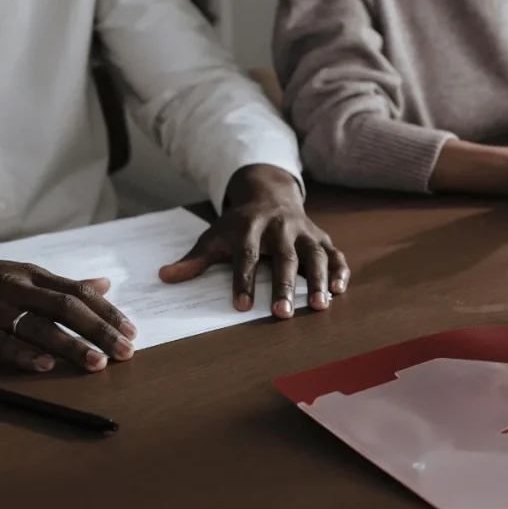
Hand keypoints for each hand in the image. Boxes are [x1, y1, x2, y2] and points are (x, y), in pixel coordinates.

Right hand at [0, 263, 135, 372]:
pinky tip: (48, 364)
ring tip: (97, 362)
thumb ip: (63, 287)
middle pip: (66, 307)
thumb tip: (105, 284)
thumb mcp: (26, 280)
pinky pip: (2, 343)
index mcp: (34, 277)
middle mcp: (18, 289)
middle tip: (125, 352)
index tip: (131, 333)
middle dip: (98, 330)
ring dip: (70, 345)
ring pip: (38, 326)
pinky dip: (25, 354)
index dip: (107, 312)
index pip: (79, 292)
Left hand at [159, 165, 349, 319]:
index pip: (247, 254)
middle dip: (285, 286)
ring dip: (319, 280)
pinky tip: (340, 291)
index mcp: (251, 226)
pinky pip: (336, 254)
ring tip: (319, 306)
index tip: (242, 306)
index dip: (244, 280)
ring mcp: (305, 232)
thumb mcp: (216, 234)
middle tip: (283, 314)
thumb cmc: (240, 223)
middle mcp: (281, 227)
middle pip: (285, 257)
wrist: (270, 193)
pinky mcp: (321, 237)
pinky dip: (340, 271)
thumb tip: (166, 277)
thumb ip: (195, 258)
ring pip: (315, 255)